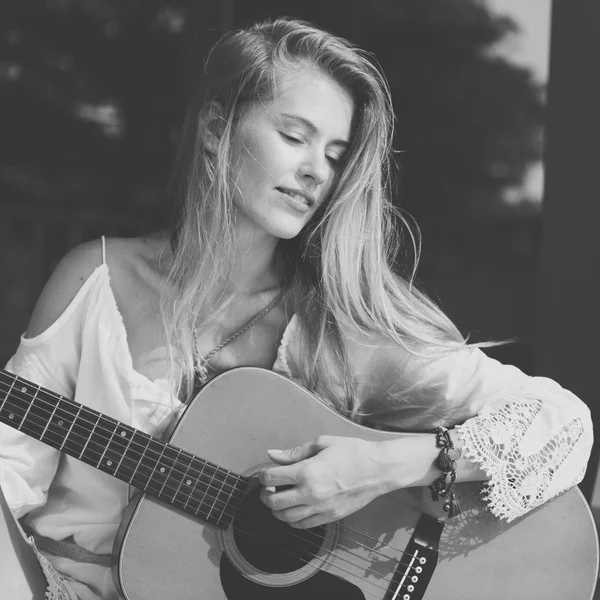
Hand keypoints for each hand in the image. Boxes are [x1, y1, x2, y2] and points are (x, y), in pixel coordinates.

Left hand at [259, 435, 392, 528]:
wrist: (377, 469)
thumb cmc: (351, 452)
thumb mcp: (322, 443)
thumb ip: (294, 452)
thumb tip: (272, 454)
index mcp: (307, 471)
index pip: (271, 478)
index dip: (262, 475)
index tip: (265, 473)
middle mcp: (310, 493)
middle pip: (273, 502)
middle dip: (265, 495)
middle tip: (268, 488)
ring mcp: (319, 508)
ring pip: (285, 518)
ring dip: (276, 510)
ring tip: (279, 499)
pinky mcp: (329, 518)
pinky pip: (302, 526)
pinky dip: (292, 520)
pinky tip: (294, 510)